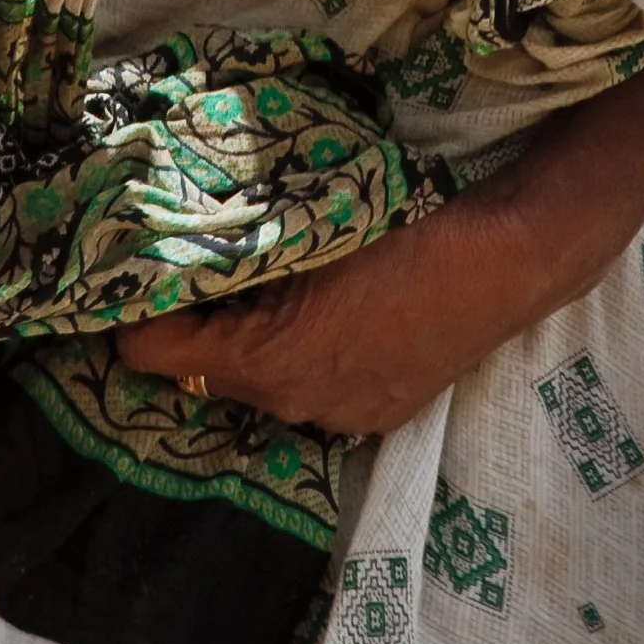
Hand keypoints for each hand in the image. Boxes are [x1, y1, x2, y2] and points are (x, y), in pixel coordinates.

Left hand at [114, 67, 643, 436]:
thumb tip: (168, 245)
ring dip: (248, 340)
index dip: (134, 309)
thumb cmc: (408, 229)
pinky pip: (308, 388)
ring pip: (255, 381)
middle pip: (200, 371)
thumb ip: (232, 251)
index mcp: (268, 360)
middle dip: (193, 324)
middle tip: (196, 266)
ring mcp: (340, 417)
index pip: (149, 353)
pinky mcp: (377, 414)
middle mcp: (295, 404)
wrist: (510, 260)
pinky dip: (300, 355)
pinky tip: (324, 312)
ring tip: (264, 285)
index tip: (135, 268)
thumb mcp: (306, 226)